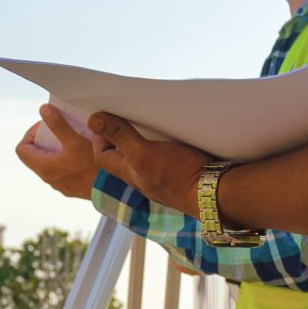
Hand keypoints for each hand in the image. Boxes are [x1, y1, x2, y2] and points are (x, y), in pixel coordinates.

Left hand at [16, 105, 101, 200]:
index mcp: (44, 167)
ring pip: (49, 163)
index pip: (22, 149)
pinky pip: (62, 171)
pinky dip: (66, 160)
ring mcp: (60, 185)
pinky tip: (83, 154)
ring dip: (56, 150)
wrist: (113, 190)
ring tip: (73, 141)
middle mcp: (49, 179)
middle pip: (35, 156)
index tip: (47, 126)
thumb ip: (58, 125)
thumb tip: (43, 110)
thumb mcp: (75, 141)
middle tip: (60, 130)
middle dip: (45, 140)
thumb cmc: (94, 167)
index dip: (31, 134)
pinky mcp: (72, 188)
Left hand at [87, 113, 213, 215]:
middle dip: (120, 134)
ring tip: (149, 119)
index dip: (99, 136)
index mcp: (130, 174)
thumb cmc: (178, 176)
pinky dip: (163, 144)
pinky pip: (165, 158)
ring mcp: (163, 179)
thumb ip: (120, 137)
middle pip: (123, 156)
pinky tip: (172, 134)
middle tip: (126, 113)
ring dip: (144, 138)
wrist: (214, 195)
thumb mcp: (144, 153)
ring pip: (145, 156)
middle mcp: (143, 178)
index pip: (103, 157)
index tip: (105, 117)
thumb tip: (92, 120)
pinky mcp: (181, 175)